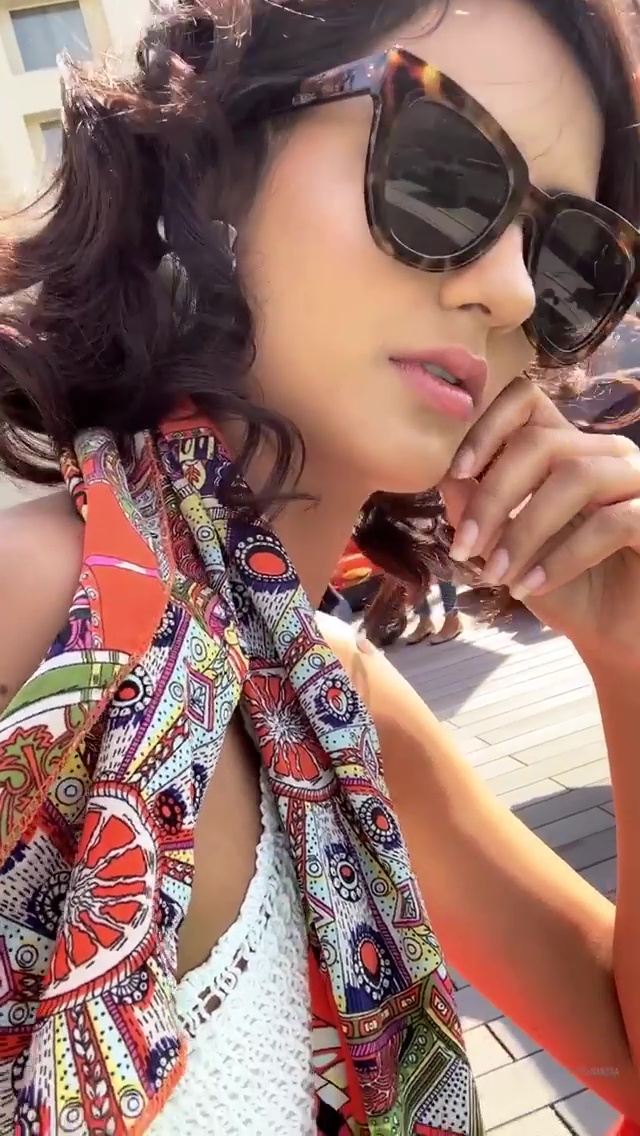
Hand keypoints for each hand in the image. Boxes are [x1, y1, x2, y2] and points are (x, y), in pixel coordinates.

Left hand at [439, 375, 639, 661]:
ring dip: (524, 531)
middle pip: (541, 442)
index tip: (458, 473)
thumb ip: (476, 509)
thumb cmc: (561, 587)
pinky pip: (611, 523)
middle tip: (465, 547)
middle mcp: (606, 453)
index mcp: (567, 448)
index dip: (487, 426)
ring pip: (575, 478)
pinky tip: (531, 588)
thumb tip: (445, 477)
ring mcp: (638, 481)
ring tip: (496, 575)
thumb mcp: (506, 548)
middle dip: (493, 496)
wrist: (612, 635)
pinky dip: (561, 558)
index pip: (527, 399)